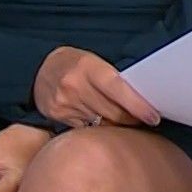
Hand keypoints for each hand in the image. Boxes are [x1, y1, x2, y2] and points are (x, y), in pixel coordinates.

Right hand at [33, 46, 161, 128]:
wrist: (38, 69)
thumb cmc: (75, 64)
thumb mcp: (93, 62)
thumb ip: (113, 80)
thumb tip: (140, 102)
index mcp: (88, 67)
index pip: (118, 89)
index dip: (138, 105)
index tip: (153, 117)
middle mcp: (75, 85)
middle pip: (113, 113)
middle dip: (131, 118)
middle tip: (142, 119)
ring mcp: (65, 103)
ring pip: (102, 124)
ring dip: (115, 124)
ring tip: (118, 118)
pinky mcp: (58, 116)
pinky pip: (87, 130)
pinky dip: (96, 128)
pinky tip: (96, 119)